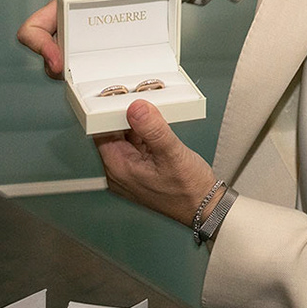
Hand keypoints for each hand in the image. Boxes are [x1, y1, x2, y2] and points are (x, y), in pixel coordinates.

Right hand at [15, 0, 145, 79]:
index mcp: (61, 7)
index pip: (33, 29)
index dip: (38, 46)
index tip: (57, 59)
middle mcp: (65, 27)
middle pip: (48, 56)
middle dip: (59, 70)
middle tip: (80, 77)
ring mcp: (79, 40)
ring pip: (67, 67)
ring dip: (78, 75)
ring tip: (99, 77)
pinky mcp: (95, 49)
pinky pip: (88, 67)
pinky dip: (95, 73)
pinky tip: (114, 74)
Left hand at [95, 100, 217, 226]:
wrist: (205, 208)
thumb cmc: (189, 191)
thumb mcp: (172, 154)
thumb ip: (153, 129)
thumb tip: (136, 108)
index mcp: (119, 169)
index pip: (101, 132)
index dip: (110, 113)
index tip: (124, 99)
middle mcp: (119, 173)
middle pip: (112, 134)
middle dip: (127, 117)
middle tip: (143, 104)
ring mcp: (130, 172)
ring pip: (125, 138)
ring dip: (138, 125)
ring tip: (154, 116)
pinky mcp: (141, 170)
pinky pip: (136, 145)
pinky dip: (145, 134)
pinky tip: (157, 129)